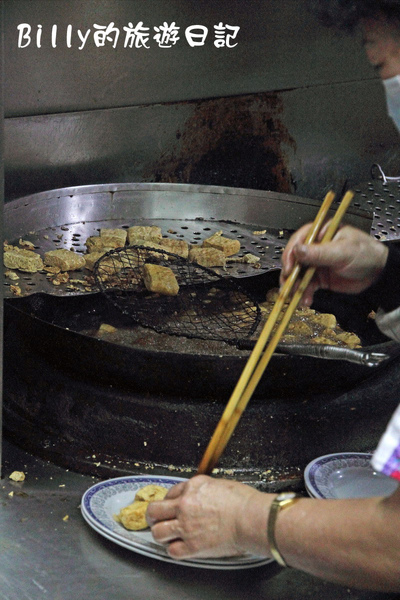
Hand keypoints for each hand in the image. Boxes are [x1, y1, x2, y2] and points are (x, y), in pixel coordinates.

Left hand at [146, 475, 270, 559]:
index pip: (171, 492)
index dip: (170, 500)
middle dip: (153, 516)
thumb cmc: (243, 501)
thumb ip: (204, 490)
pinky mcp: (192, 546)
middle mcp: (185, 505)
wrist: (251, 518)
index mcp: (193, 486)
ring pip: (157, 532)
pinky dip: (174, 550)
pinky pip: (172, 551)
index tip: (172, 506)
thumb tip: (199, 496)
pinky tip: (180, 547)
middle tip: (156, 520)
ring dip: (161, 534)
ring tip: (167, 535)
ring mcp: (186, 526)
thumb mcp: (220, 484)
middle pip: (154, 511)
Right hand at [280, 224, 387, 305]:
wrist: (378, 274)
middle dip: (289, 274)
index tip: (288, 268)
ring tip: (295, 297)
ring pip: (298, 274)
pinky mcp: (319, 278)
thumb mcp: (342, 252)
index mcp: (321, 233)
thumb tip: (298, 250)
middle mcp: (316, 247)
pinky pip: (307, 286)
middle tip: (288, 286)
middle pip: (295, 259)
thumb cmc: (365, 254)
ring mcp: (316, 263)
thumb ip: (320, 252)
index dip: (291, 254)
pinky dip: (304, 294)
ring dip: (295, 286)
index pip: (299, 240)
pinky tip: (305, 301)